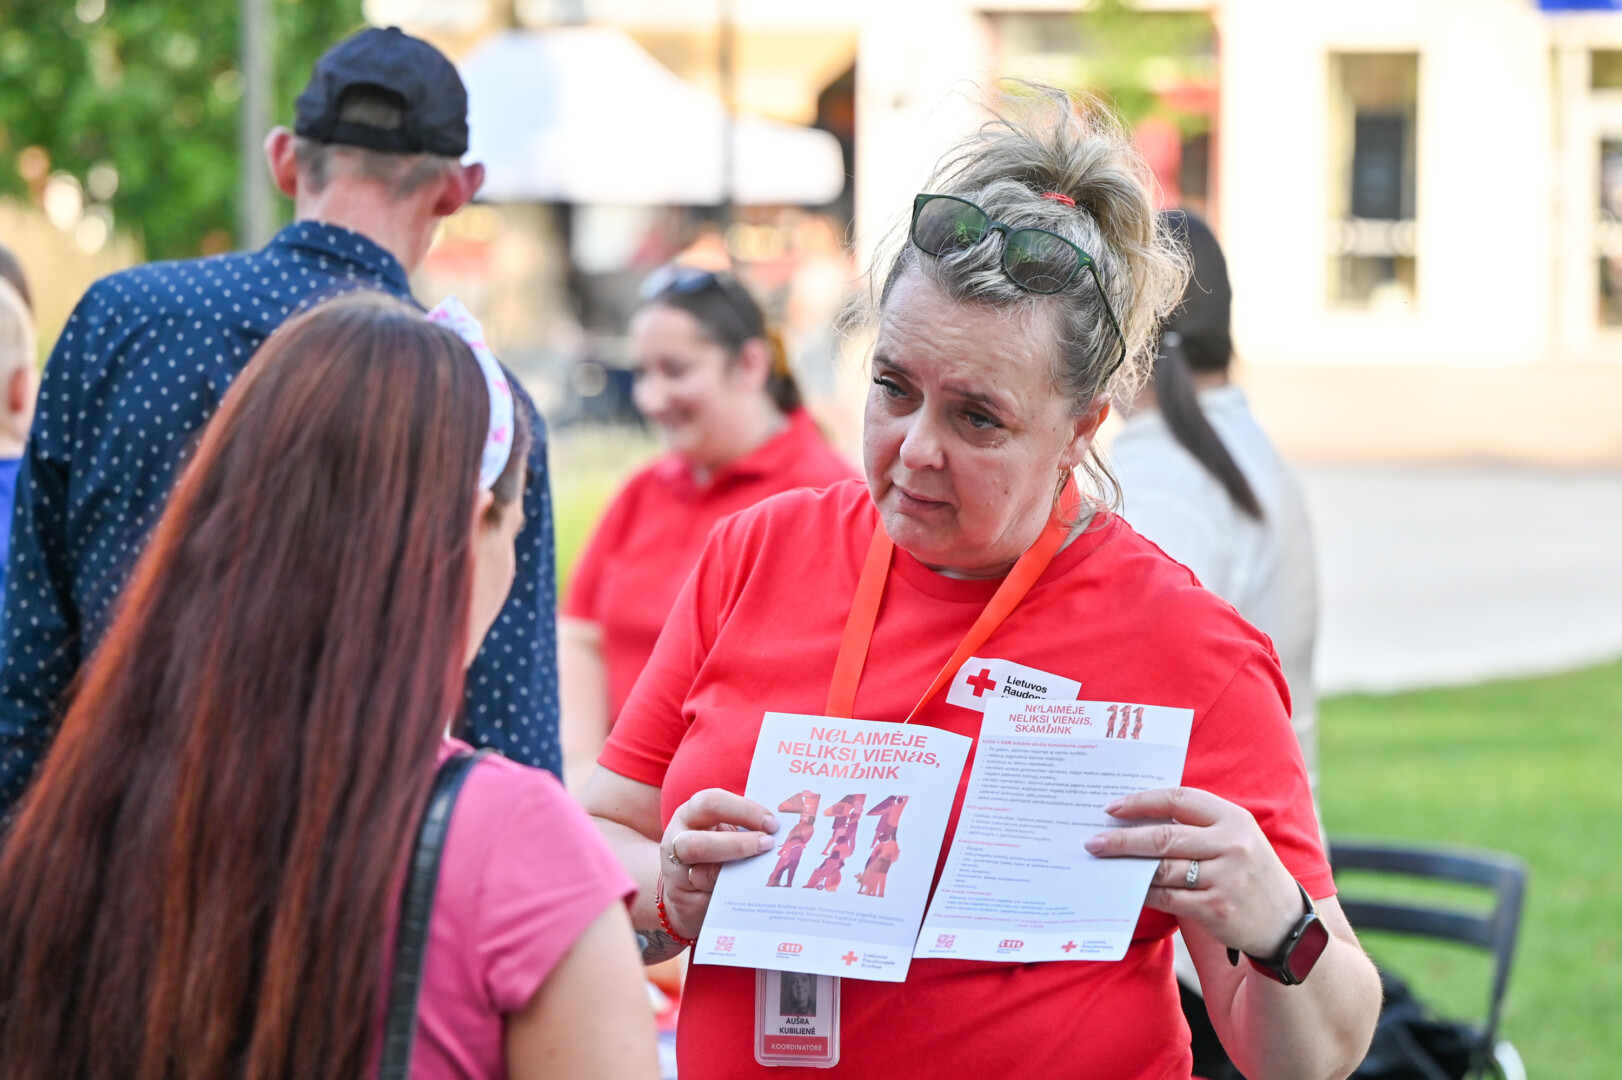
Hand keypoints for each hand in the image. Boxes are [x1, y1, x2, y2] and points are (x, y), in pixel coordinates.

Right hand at [659, 789, 777, 939]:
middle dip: (739, 845)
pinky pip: (709, 900)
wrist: (685, 889)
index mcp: (689, 814)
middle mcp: (676, 841)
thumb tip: (781, 827)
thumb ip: (743, 825)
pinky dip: (733, 896)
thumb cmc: (713, 849)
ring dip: (737, 873)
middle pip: (700, 843)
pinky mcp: (682, 901)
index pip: (711, 803)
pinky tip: (751, 893)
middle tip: (768, 846)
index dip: (744, 811)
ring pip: (702, 875)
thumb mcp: (722, 830)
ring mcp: (676, 874)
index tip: (772, 823)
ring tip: (762, 872)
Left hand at [1084, 787, 1301, 957]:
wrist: (1285, 923)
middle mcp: (1231, 845)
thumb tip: (1138, 820)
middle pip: (1164, 836)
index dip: (1142, 801)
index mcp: (1233, 819)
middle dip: (1123, 839)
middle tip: (1094, 840)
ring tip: (1105, 863)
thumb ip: (1197, 826)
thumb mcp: (1235, 838)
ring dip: (1128, 866)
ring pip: (1162, 868)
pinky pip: (1167, 897)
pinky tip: (1130, 888)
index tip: (1113, 807)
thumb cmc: (1249, 873)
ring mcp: (1225, 878)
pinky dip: (1144, 892)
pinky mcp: (1216, 908)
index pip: (1180, 799)